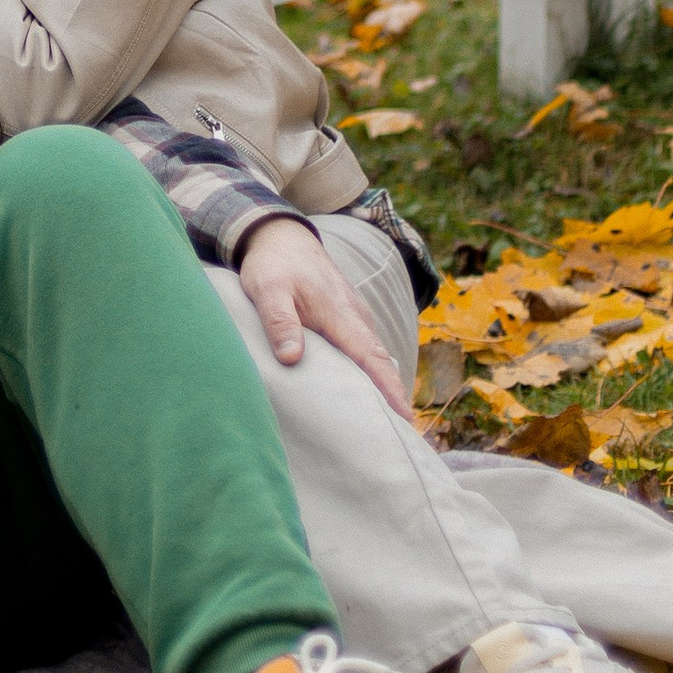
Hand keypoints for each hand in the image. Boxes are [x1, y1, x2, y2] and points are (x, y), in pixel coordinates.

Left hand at [232, 218, 413, 417]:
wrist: (282, 236)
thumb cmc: (274, 264)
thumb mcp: (267, 290)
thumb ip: (279, 322)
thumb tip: (293, 358)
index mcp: (340, 314)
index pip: (371, 356)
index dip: (389, 387)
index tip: (404, 417)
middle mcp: (355, 317)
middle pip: (382, 362)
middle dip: (394, 397)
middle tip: (402, 436)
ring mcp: (354, 317)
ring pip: (375, 356)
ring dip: (383, 386)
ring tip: (386, 426)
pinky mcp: (347, 319)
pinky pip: (365, 349)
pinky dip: (371, 372)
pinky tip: (365, 394)